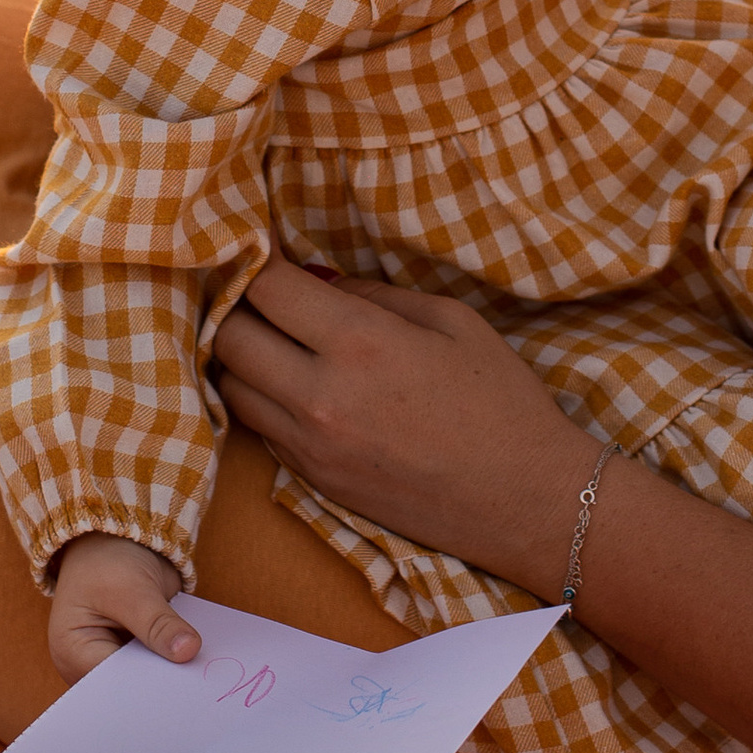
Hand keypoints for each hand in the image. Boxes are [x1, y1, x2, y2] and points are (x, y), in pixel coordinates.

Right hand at [47, 533, 198, 681]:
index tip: (180, 687)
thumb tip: (188, 651)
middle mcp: (89, 664)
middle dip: (160, 682)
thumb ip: (158, 623)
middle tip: (198, 684)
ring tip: (202, 675)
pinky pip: (158, 665)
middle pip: (129, 686)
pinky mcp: (136, 653)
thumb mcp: (133, 589)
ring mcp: (114, 660)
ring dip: (172, 672)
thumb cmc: (107, 560)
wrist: (116, 539)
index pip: (111, 683)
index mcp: (72, 652)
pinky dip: (176, 660)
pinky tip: (200, 661)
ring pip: (146, 679)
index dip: (145, 685)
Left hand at [211, 259, 592, 593]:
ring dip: (242, 356)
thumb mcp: (452, 320)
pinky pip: (258, 429)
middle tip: (264, 294)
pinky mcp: (313, 480)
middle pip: (229, 337)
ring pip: (231, 386)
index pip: (267, 288)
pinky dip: (261, 399)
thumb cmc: (501, 401)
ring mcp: (311, 446)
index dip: (258, 261)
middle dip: (238, 305)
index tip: (267, 251)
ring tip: (272, 339)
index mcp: (360, 343)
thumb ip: (376, 294)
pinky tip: (292, 384)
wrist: (523, 500)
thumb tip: (322, 282)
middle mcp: (320, 396)